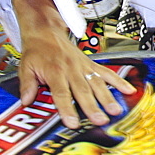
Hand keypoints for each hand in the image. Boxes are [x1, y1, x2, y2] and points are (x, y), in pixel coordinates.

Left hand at [17, 30, 134, 127]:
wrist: (46, 31)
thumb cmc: (36, 50)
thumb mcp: (25, 67)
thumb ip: (27, 85)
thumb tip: (26, 102)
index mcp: (54, 71)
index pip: (61, 94)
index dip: (67, 109)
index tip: (73, 123)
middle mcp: (71, 69)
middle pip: (83, 91)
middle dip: (93, 107)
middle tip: (101, 120)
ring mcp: (83, 66)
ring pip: (97, 83)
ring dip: (107, 97)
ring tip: (116, 110)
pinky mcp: (90, 64)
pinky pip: (106, 72)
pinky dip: (118, 81)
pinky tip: (129, 90)